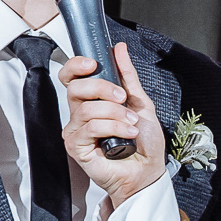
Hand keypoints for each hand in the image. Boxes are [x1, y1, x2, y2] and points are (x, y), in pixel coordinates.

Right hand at [61, 43, 166, 206]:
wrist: (148, 171)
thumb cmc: (144, 143)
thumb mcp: (140, 102)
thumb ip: (128, 76)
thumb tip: (119, 49)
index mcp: (92, 101)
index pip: (71, 77)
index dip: (77, 66)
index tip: (94, 63)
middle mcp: (80, 114)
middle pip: (75, 87)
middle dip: (102, 88)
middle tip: (122, 98)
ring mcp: (76, 131)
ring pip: (86, 108)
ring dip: (116, 114)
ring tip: (131, 124)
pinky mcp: (77, 147)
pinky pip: (90, 127)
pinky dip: (113, 127)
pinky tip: (127, 134)